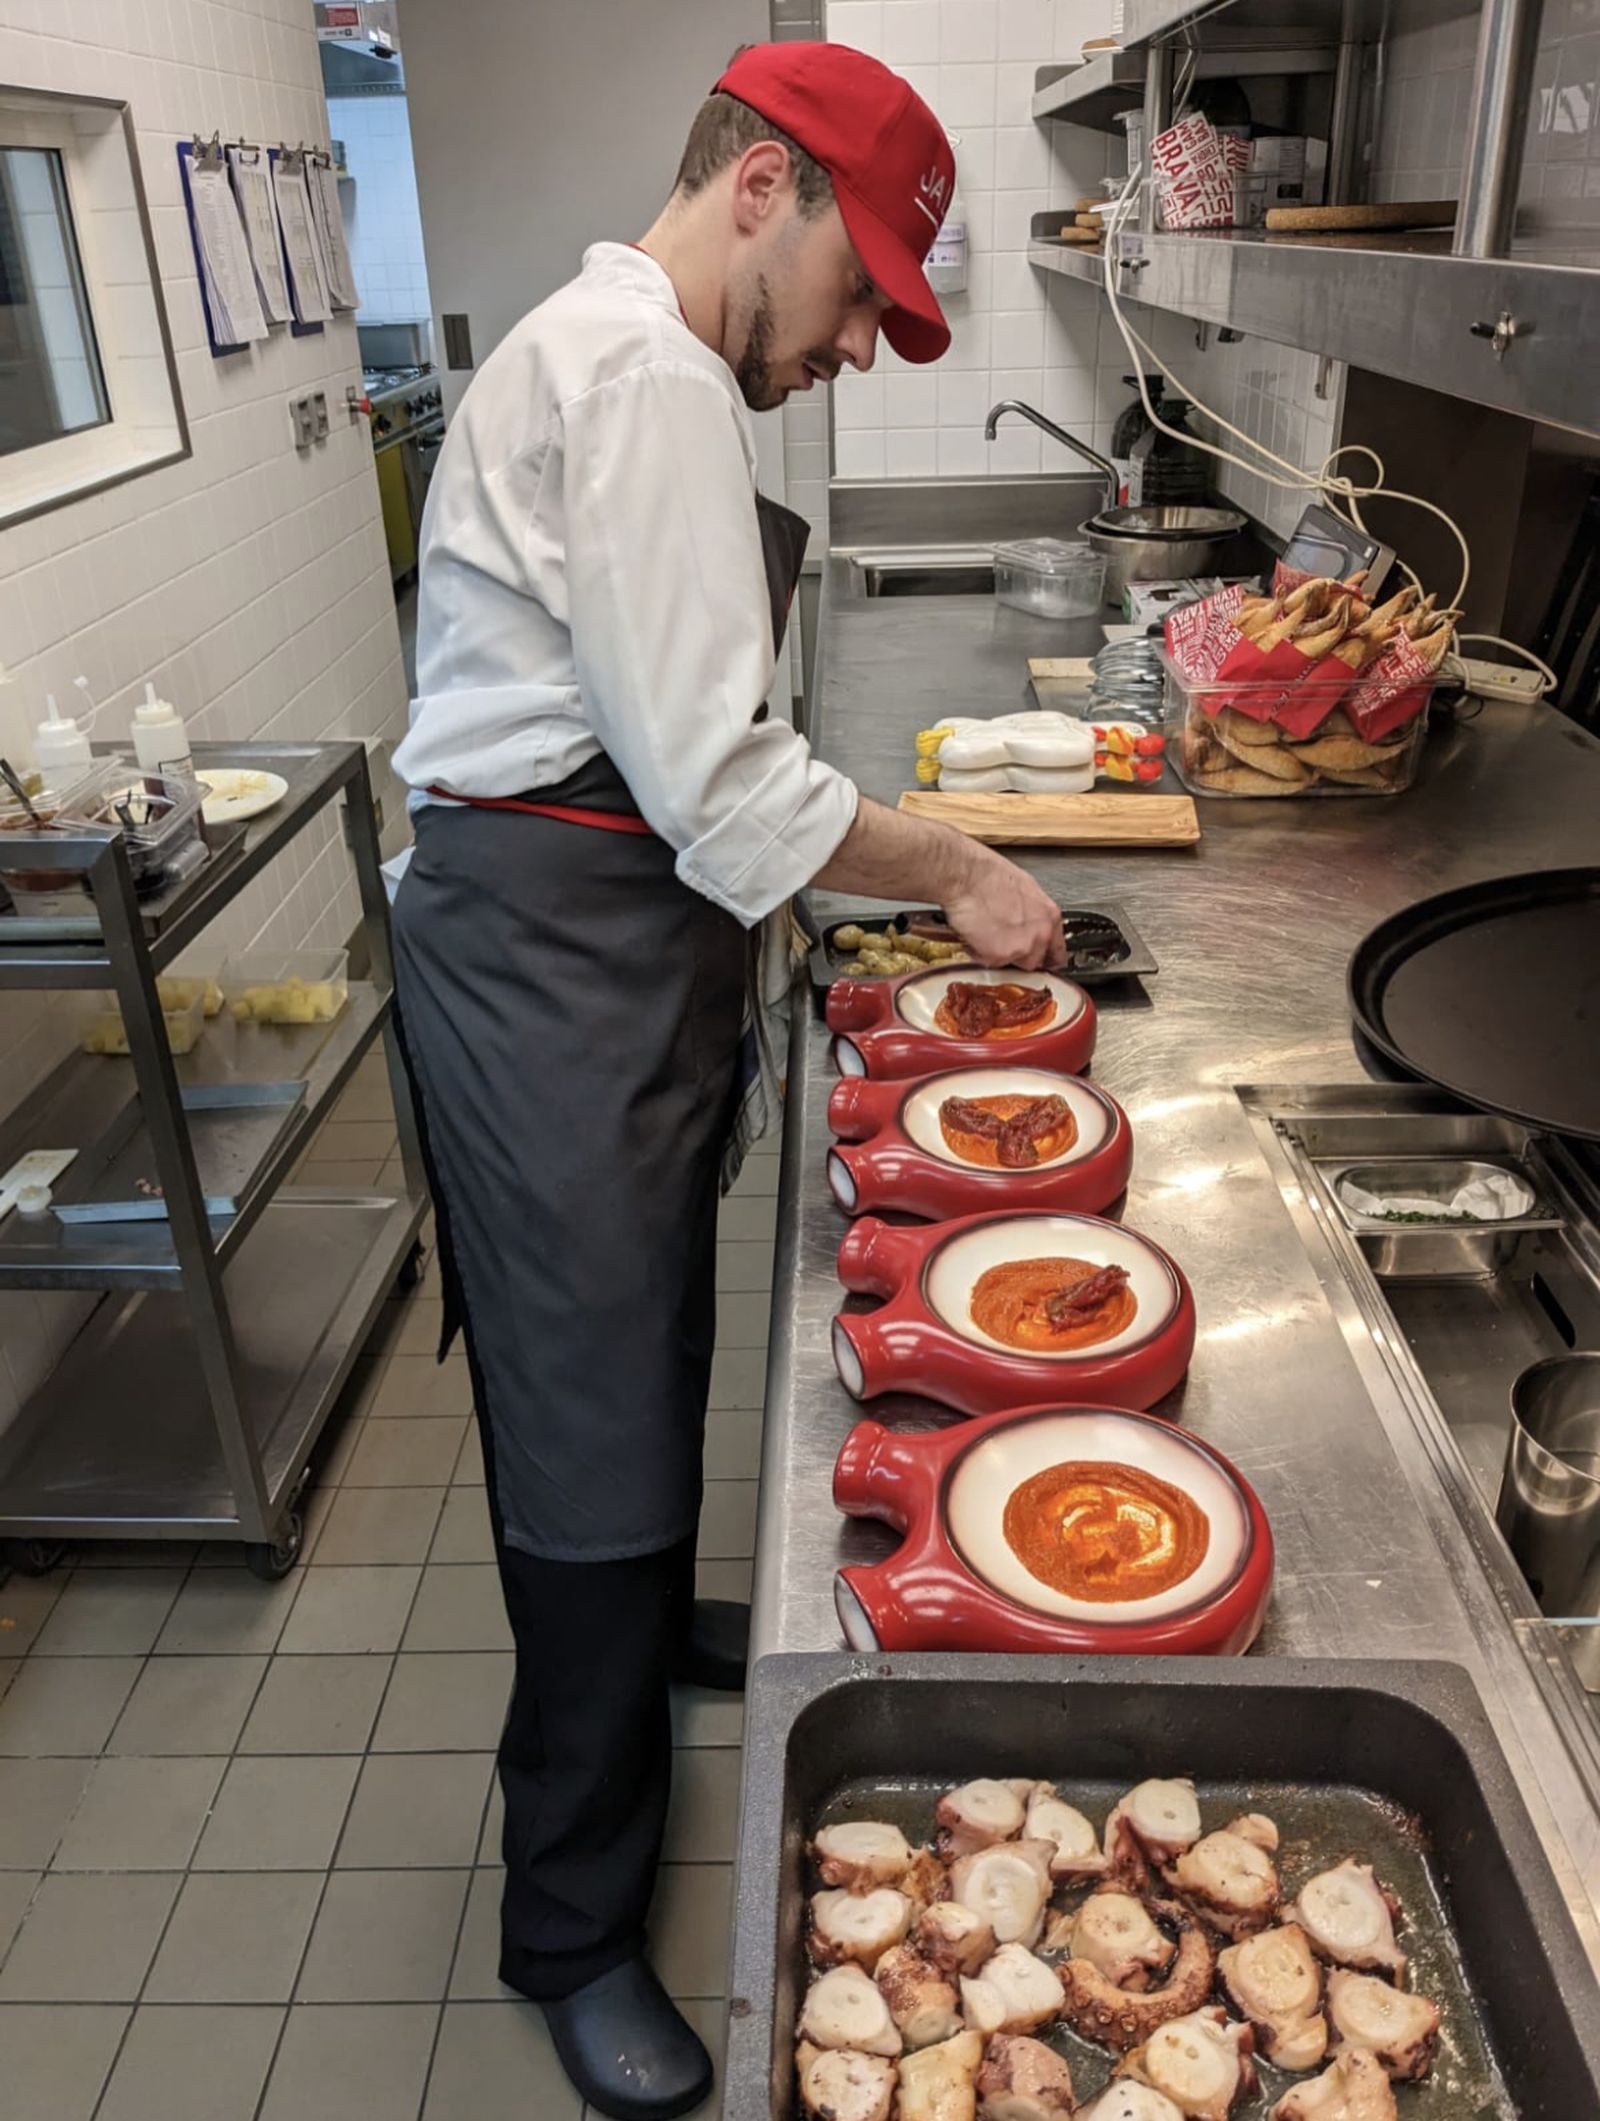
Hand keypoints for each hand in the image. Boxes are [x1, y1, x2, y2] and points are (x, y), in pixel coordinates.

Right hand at [942, 844, 1063, 967]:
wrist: (968, 877)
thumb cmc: (989, 876)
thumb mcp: (1024, 889)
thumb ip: (1031, 912)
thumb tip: (1026, 920)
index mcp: (1049, 916)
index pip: (1057, 950)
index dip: (1045, 955)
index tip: (1041, 958)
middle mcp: (1040, 934)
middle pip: (1035, 960)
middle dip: (1019, 955)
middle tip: (1003, 942)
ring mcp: (1021, 947)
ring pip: (1011, 963)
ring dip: (1000, 955)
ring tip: (986, 934)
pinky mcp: (999, 956)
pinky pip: (989, 962)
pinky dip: (979, 952)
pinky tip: (974, 934)